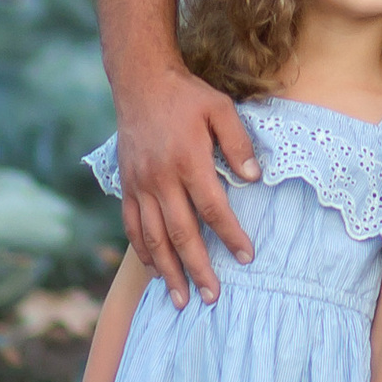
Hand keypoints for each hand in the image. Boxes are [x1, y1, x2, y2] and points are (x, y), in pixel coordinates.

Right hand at [114, 52, 261, 305]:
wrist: (140, 82)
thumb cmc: (187, 96)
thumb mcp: (221, 109)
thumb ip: (238, 143)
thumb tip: (254, 178)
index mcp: (188, 161)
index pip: (213, 208)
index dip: (230, 235)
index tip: (246, 257)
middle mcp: (161, 179)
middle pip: (181, 234)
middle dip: (198, 269)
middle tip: (212, 297)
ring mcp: (140, 185)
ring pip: (154, 238)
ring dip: (169, 271)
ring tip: (182, 299)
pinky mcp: (127, 186)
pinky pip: (132, 226)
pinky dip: (143, 251)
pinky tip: (155, 270)